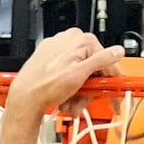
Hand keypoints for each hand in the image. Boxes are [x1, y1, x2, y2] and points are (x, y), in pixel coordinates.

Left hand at [5, 31, 123, 123]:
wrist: (25, 96)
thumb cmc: (46, 85)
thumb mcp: (79, 74)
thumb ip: (102, 61)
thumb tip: (118, 52)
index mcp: (80, 40)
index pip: (106, 59)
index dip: (112, 80)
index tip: (115, 94)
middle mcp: (70, 40)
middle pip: (92, 68)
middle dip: (89, 90)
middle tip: (83, 103)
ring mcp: (59, 48)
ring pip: (80, 73)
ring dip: (79, 92)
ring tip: (70, 102)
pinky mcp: (51, 57)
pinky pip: (68, 73)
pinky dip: (69, 87)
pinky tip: (64, 96)